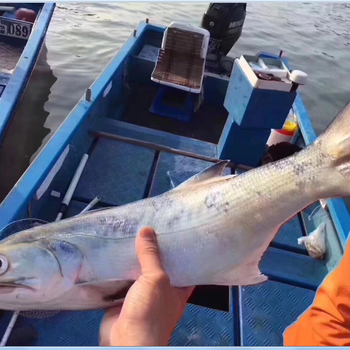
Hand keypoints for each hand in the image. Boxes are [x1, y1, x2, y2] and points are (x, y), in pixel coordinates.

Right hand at [99, 227, 193, 345]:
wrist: (126, 341)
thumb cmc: (150, 313)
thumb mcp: (155, 279)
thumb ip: (151, 256)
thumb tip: (147, 230)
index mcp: (178, 288)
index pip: (183, 264)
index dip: (180, 249)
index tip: (175, 231)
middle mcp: (162, 290)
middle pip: (158, 265)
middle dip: (153, 250)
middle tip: (149, 227)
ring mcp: (142, 294)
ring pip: (139, 271)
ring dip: (134, 258)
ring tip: (131, 234)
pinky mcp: (124, 297)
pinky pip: (122, 279)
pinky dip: (119, 268)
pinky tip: (115, 252)